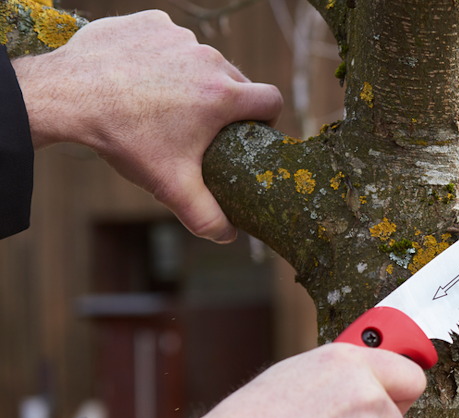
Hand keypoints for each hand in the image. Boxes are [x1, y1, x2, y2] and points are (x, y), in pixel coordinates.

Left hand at [11, 10, 282, 242]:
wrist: (70, 95)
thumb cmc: (125, 139)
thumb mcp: (171, 185)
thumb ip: (206, 216)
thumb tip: (228, 236)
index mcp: (223, 95)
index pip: (271, 100)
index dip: (266, 117)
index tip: (249, 130)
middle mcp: (208, 59)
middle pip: (236, 79)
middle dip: (224, 101)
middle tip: (198, 125)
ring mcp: (179, 36)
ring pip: (201, 59)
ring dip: (192, 77)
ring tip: (163, 101)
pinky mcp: (152, 22)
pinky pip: (170, 39)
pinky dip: (162, 56)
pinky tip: (142, 75)